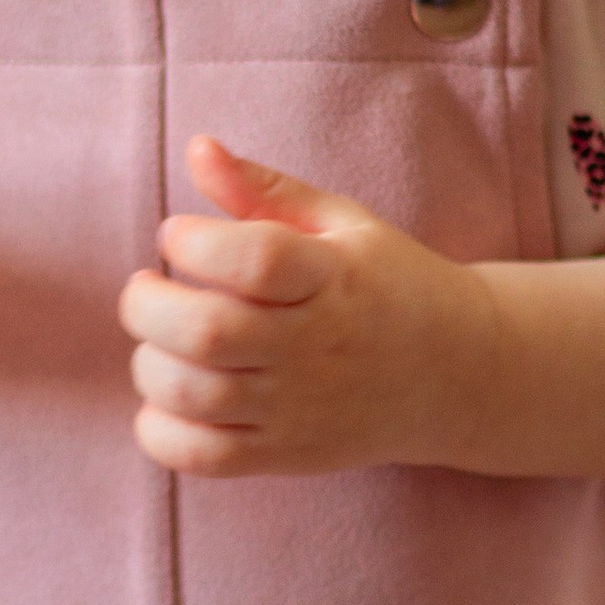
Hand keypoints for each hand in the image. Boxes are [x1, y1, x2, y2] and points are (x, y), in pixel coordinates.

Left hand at [116, 133, 497, 475]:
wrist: (457, 372)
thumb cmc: (386, 284)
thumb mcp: (342, 223)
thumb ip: (265, 187)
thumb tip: (197, 147)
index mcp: (333, 277)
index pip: (256, 259)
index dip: (196, 241)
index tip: (178, 233)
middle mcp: (315, 346)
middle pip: (210, 334)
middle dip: (148, 305)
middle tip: (147, 285)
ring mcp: (300, 408)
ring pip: (195, 396)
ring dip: (149, 363)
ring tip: (159, 338)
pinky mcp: (285, 454)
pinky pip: (202, 457)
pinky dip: (159, 430)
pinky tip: (168, 394)